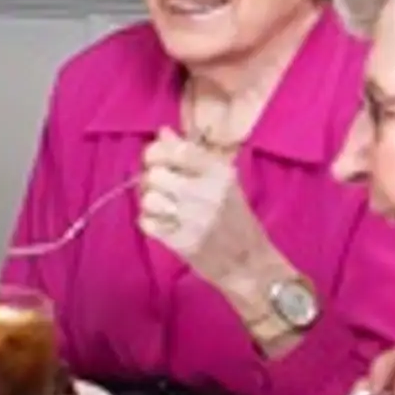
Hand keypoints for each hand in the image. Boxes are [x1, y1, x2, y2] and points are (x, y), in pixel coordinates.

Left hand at [135, 130, 270, 281]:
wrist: (248, 261)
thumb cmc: (234, 217)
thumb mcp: (222, 180)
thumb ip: (191, 155)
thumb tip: (163, 132)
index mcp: (218, 172)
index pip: (174, 150)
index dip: (154, 152)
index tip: (154, 160)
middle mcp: (206, 192)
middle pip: (154, 175)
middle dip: (150, 180)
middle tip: (159, 188)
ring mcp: (193, 219)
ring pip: (147, 199)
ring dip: (149, 203)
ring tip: (162, 207)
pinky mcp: (182, 242)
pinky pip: (147, 223)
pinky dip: (149, 223)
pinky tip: (162, 224)